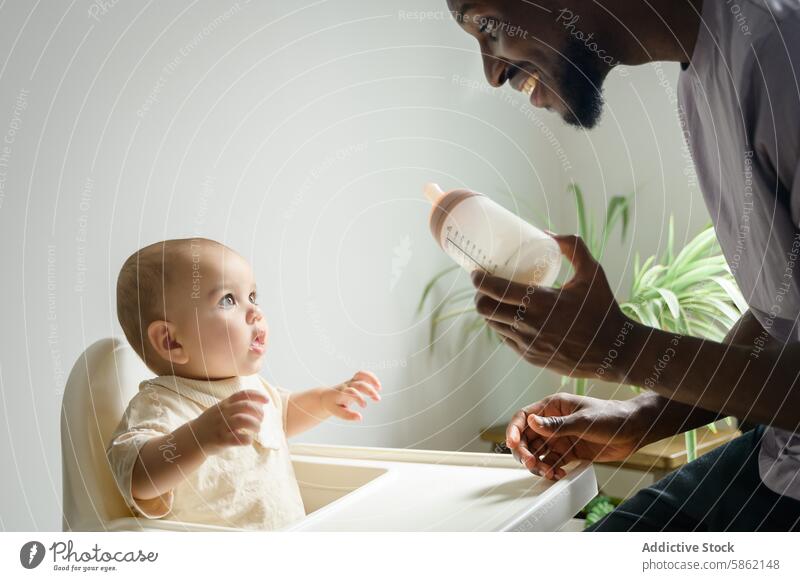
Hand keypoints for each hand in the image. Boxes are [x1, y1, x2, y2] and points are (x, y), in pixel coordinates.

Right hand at [192, 389, 268, 453]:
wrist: (193, 438)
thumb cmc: (213, 423)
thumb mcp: (222, 409)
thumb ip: (238, 405)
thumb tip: (260, 404)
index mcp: (225, 404)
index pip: (242, 395)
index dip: (256, 396)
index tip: (267, 400)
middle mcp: (223, 413)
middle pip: (245, 406)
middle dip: (258, 412)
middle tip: (261, 419)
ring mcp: (221, 426)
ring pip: (242, 420)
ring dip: (255, 424)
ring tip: (257, 429)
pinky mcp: (220, 440)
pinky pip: (236, 438)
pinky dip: (246, 439)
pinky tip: (248, 440)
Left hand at [321, 370, 381, 420]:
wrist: (326, 396)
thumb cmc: (332, 405)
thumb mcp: (337, 412)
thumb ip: (348, 415)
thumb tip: (360, 417)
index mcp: (341, 393)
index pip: (351, 392)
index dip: (359, 398)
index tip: (364, 405)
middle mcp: (346, 386)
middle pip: (359, 384)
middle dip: (369, 390)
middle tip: (377, 399)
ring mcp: (350, 382)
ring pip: (360, 376)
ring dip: (371, 380)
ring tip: (379, 388)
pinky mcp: (354, 380)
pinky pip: (362, 374)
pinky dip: (371, 377)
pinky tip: (377, 385)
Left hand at [473, 234, 637, 380]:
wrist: (614, 352)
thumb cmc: (604, 308)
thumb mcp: (592, 272)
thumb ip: (573, 246)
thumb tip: (546, 233)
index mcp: (540, 302)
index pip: (495, 290)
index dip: (478, 280)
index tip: (475, 272)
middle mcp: (529, 325)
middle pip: (485, 309)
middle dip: (479, 296)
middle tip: (483, 286)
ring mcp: (528, 344)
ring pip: (492, 326)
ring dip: (489, 312)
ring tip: (494, 300)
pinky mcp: (530, 357)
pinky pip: (506, 339)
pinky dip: (503, 327)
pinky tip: (508, 318)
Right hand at [506, 392, 645, 479]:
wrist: (634, 430)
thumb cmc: (611, 416)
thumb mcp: (583, 421)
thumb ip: (556, 425)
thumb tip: (531, 422)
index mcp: (552, 407)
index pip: (524, 417)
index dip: (513, 430)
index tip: (511, 443)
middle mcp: (552, 423)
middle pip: (526, 438)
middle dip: (525, 452)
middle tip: (531, 463)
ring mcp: (560, 438)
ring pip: (537, 453)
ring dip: (538, 464)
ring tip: (548, 472)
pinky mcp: (569, 452)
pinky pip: (552, 463)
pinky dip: (551, 470)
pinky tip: (557, 475)